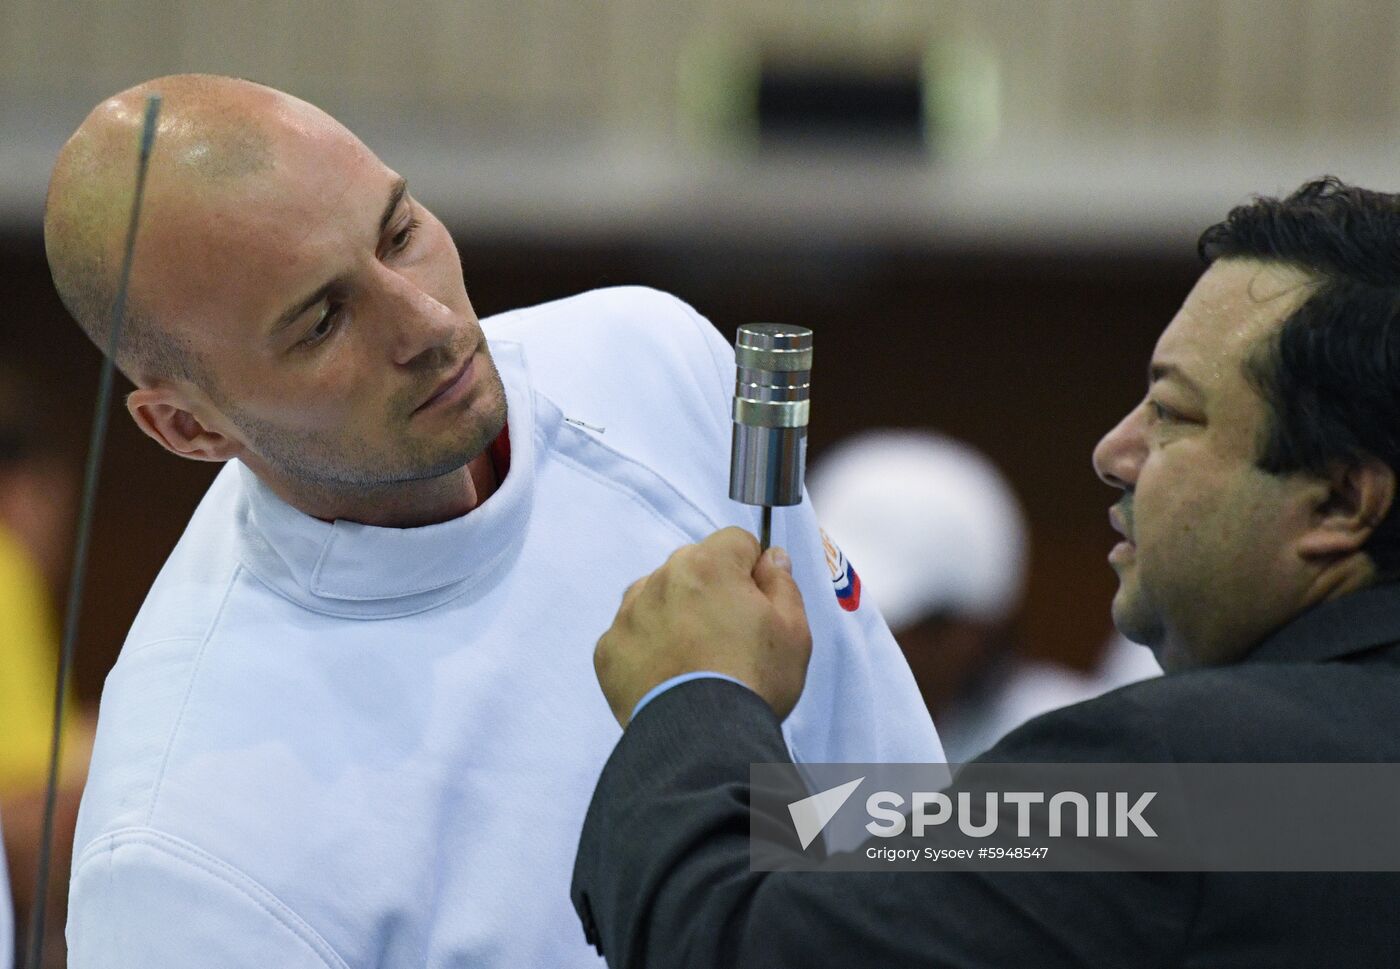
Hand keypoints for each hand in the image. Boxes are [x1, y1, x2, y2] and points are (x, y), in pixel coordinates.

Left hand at [595, 526, 812, 725]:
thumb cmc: (753, 682)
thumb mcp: (794, 631)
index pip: (735, 542)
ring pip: (658, 598)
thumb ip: (782, 583)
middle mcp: (661, 578)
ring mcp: (629, 614)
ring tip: (696, 661)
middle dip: (711, 592)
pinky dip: (648, 650)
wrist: (701, 739)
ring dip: (676, 616)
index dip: (751, 571)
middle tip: (729, 640)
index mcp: (708, 564)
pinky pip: (632, 635)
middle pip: (693, 568)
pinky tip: (669, 678)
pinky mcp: (609, 649)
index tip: (757, 604)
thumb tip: (771, 558)